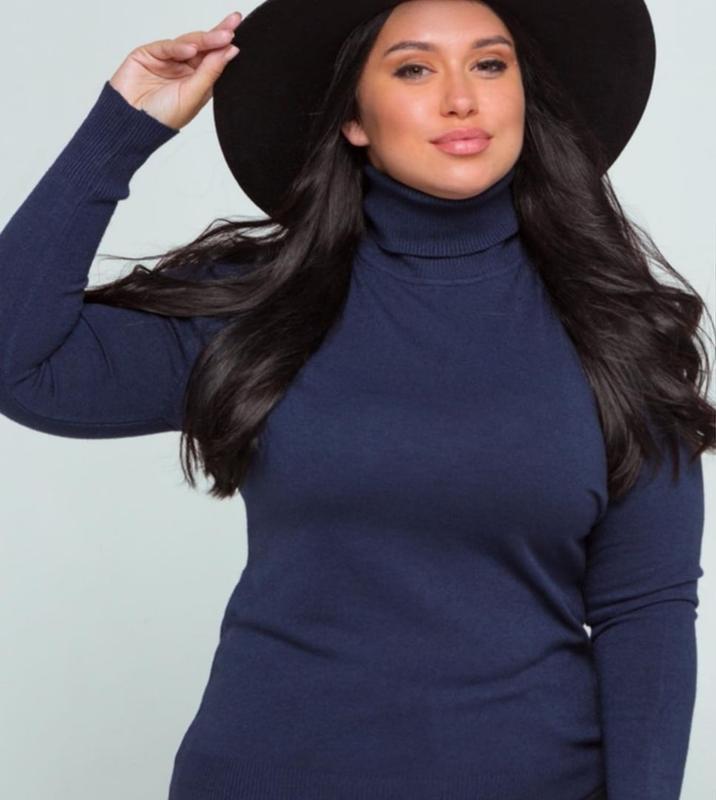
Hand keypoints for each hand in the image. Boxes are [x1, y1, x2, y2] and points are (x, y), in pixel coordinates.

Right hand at [109, 11, 242, 130]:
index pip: (214, 60)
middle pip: (203, 47)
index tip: (237, 32)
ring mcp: (166, 61)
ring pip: (187, 43)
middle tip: (233, 23)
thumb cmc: (161, 118)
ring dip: (204, 39)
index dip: (225, 46)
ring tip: (221, 37)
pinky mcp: (148, 54)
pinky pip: (166, 47)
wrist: (131, 123)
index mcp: (197, 82)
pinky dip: (178, 47)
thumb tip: (230, 51)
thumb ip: (210, 72)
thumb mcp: (192, 96)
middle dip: (218, 35)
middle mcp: (183, 70)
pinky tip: (192, 49)